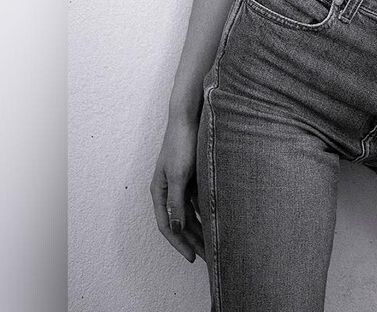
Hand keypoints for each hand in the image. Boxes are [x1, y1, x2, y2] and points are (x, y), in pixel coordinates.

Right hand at [150, 114, 206, 263]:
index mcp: (160, 192)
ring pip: (190, 213)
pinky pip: (198, 201)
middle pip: (180, 222)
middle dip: (193, 241)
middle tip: (209, 257)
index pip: (167, 225)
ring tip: (215, 244)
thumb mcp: (179, 175)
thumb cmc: (182, 143)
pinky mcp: (191, 176)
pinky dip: (205, 213)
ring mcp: (180, 184)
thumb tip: (177, 228)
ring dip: (201, 228)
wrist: (190, 117)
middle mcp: (168, 190)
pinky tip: (217, 221)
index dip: (179, 244)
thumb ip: (176, 202)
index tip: (193, 258)